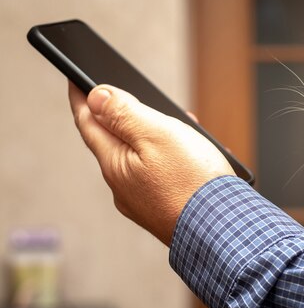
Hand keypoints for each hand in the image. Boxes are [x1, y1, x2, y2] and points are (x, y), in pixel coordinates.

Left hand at [69, 83, 234, 245]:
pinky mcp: (164, 210)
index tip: (74, 78)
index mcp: (115, 164)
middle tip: (135, 95)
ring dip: (155, 137)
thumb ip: (125, 113)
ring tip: (180, 125)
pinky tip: (191, 155)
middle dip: (126, 116)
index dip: (81, 97)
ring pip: (141, 158)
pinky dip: (170, 159)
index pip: (88, 122)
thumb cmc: (194, 182)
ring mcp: (143, 202)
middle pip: (115, 141)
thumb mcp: (158, 135)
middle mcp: (123, 187)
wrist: (224, 230)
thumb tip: (96, 96)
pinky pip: (159, 176)